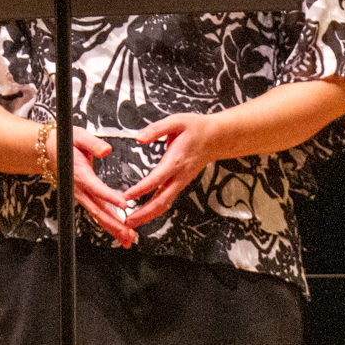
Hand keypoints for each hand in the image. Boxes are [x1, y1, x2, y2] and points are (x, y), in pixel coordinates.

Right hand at [66, 127, 136, 248]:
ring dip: (112, 228)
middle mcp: (78, 188)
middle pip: (97, 209)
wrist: (47, 149)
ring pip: (97, 214)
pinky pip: (96, 212)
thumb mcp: (78, 136)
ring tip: (127, 239)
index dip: (109, 197)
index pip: (96, 187)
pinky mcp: (83, 197)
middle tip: (129, 234)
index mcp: (78, 173)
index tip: (124, 204)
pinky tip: (118, 232)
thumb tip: (106, 149)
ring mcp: (79, 195)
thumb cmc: (64, 142)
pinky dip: (107, 223)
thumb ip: (93, 144)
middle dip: (114, 223)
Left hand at [122, 111, 222, 228]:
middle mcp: (179, 175)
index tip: (126, 196)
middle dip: (144, 213)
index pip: (156, 179)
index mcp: (176, 160)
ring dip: (148, 215)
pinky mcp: (180, 184)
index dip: (141, 189)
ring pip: (165, 203)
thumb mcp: (176, 121)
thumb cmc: (196, 128)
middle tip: (127, 222)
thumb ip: (156, 129)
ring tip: (131, 223)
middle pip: (161, 200)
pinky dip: (154, 210)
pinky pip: (167, 200)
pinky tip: (142, 215)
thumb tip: (139, 138)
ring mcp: (181, 182)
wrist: (217, 138)